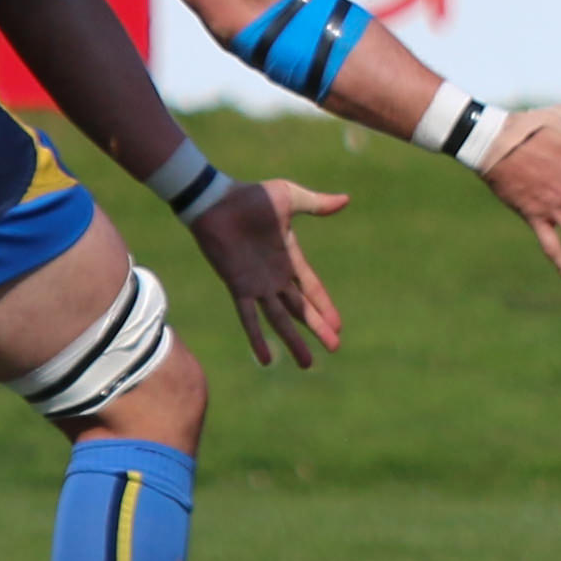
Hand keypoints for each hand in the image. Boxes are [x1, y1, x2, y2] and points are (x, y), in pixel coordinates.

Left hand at [188, 178, 346, 368]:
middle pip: (301, 309)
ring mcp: (257, 284)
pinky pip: (249, 317)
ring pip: (280, 319)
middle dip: (317, 328)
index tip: (338, 326)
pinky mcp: (239, 286)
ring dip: (293, 341)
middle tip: (334, 348)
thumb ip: (317, 204)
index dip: (324, 306)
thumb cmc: (250, 196)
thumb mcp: (289, 198)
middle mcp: (274, 276)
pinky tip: (266, 359)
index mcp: (288, 257)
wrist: (214, 200)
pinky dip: (257, 338)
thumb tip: (346, 200)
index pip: (311, 288)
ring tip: (307, 363)